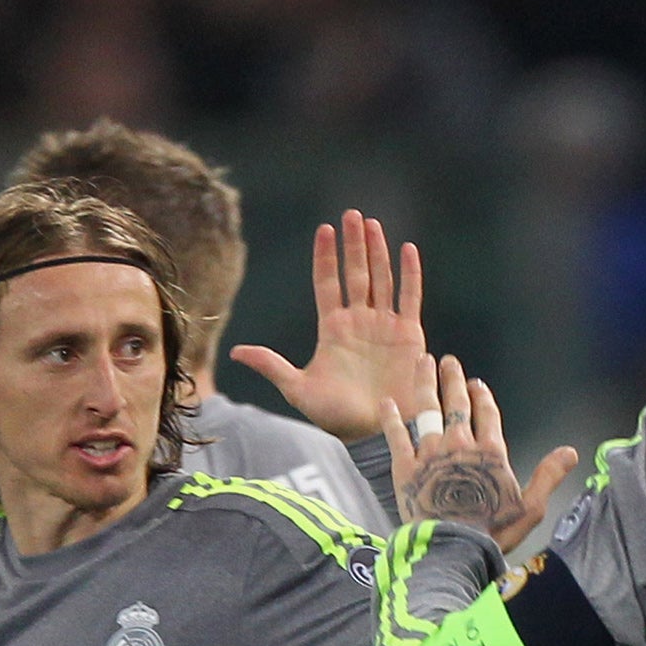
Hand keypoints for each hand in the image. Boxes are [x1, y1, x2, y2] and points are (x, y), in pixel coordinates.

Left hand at [229, 210, 433, 443]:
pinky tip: (407, 249)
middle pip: (356, 273)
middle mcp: (359, 322)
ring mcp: (385, 326)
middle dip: (353, 244)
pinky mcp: (409, 336)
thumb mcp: (298, 389)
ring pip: (381, 279)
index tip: (325, 229)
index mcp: (332, 329)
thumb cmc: (336, 416)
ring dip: (378, 251)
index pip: (328, 283)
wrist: (374, 431)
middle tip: (352, 215)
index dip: (326, 256)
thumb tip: (234, 351)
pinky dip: (410, 274)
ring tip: (372, 224)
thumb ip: (271, 365)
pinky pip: (410, 298)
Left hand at [379, 353, 579, 548]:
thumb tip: (571, 452)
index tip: (476, 383)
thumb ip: (549, 475)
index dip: (482, 395)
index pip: (487, 413)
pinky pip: (397, 435)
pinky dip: (392, 417)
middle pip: (456, 404)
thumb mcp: (531, 508)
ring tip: (423, 363)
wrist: (451, 549)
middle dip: (453, 379)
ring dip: (425, 384)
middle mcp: (460, 444)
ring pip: (427, 410)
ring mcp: (430, 454)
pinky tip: (387, 402)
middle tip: (448, 361)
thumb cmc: (493, 532)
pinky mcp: (405, 467)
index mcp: (490, 452)